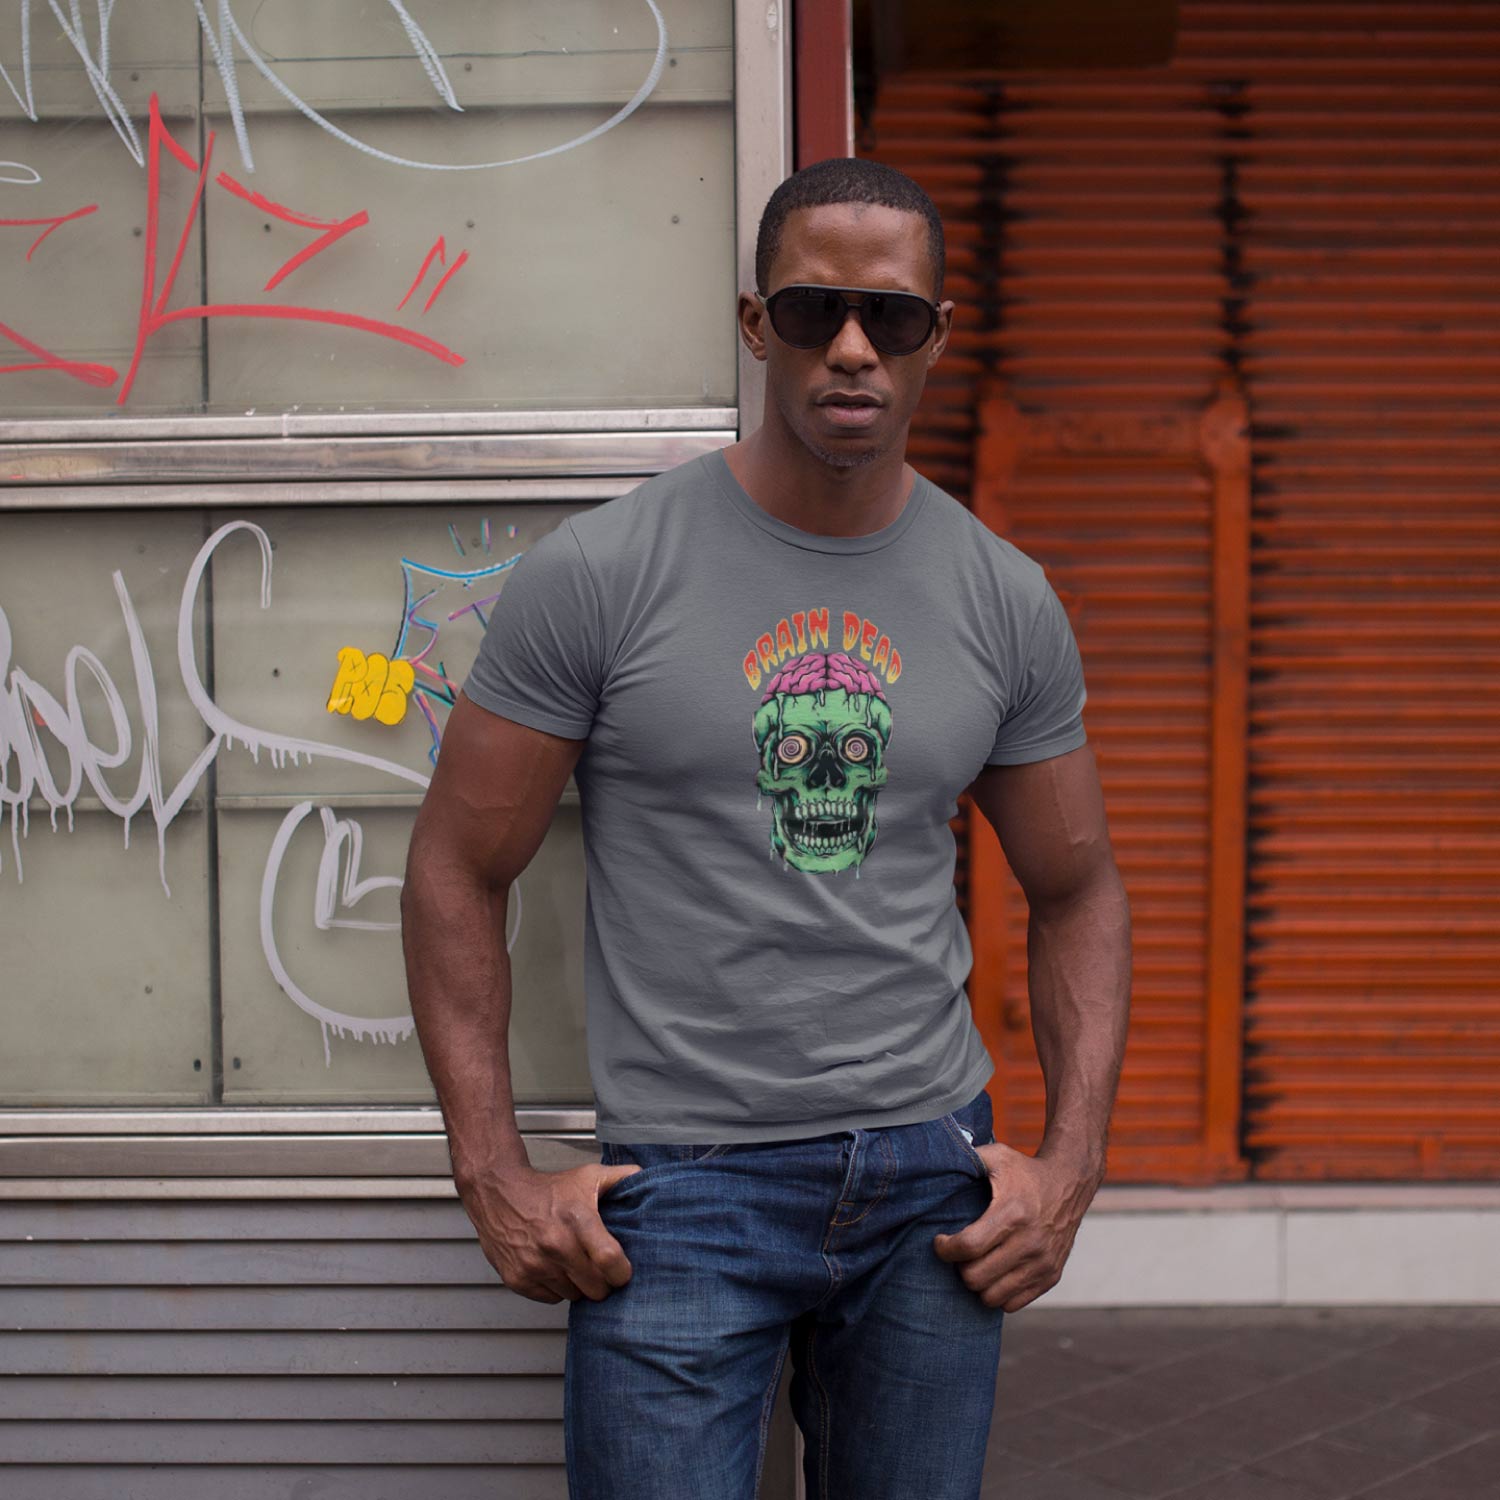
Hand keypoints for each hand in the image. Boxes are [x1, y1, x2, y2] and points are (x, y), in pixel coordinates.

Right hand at [458, 1160, 643, 1304]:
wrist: (499, 1192)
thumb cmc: (549, 1188)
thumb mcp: (588, 1177)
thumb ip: (622, 1179)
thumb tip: (651, 1181)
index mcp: (577, 1219)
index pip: (610, 1260)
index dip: (622, 1272)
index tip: (623, 1270)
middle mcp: (555, 1245)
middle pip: (596, 1287)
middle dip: (603, 1282)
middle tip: (599, 1268)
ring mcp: (535, 1265)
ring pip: (574, 1296)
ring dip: (578, 1285)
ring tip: (574, 1263)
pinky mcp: (518, 1279)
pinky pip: (552, 1298)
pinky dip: (556, 1287)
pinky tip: (554, 1267)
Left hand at [931, 1141, 1096, 1311]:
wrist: (1069, 1183)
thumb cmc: (1025, 1171)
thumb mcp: (997, 1156)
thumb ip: (967, 1158)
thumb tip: (939, 1158)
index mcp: (1013, 1214)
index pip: (968, 1246)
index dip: (945, 1249)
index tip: (941, 1241)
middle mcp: (1030, 1242)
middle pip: (975, 1277)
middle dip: (959, 1267)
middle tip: (960, 1253)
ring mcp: (1042, 1263)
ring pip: (992, 1297)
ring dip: (978, 1283)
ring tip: (976, 1263)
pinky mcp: (1051, 1276)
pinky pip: (1013, 1303)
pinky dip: (998, 1292)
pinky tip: (995, 1271)